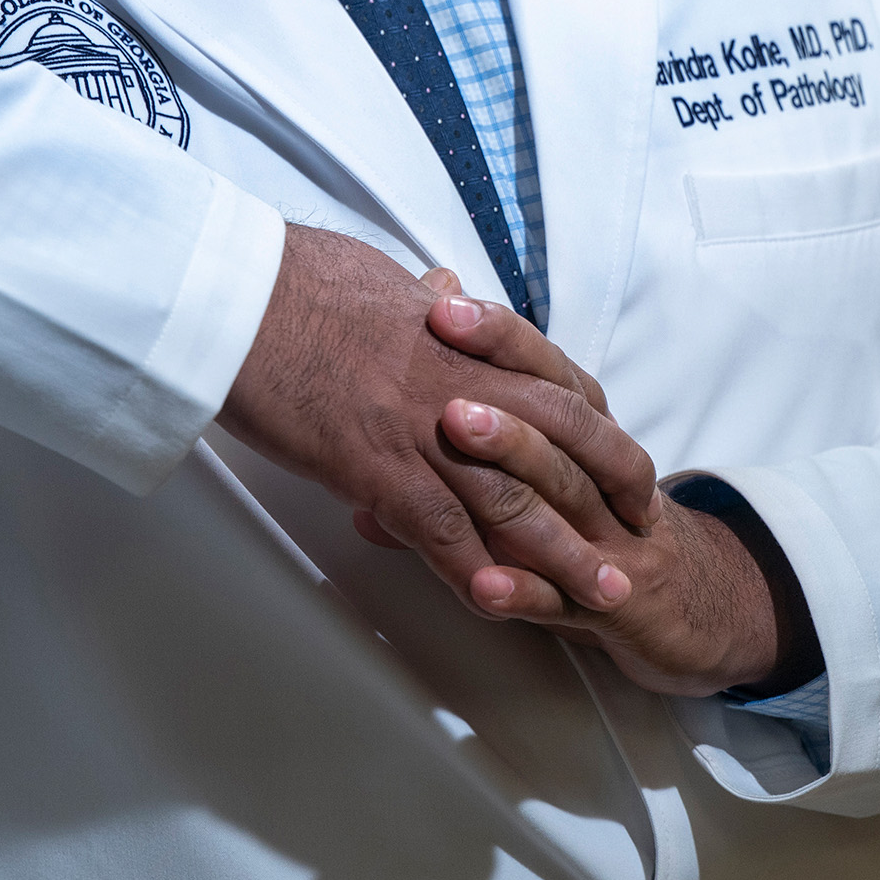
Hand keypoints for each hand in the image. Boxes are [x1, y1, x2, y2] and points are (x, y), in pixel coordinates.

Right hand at [220, 226, 660, 617]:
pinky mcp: (379, 464)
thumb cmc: (294, 279)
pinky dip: (477, 572)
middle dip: (607, 498)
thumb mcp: (376, 275)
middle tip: (638, 540)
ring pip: (516, 499)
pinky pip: (443, 530)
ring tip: (604, 593)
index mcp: (465, 336)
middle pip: (561, 446)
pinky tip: (503, 605)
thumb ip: (420, 295)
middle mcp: (463, 380)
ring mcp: (425, 426)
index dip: (596, 433)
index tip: (617, 465)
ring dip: (563, 555)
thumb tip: (437, 289)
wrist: (241, 292)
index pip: (557, 387)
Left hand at [419, 316, 790, 697]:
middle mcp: (600, 471)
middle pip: (557, 422)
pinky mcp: (613, 605)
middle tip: (447, 381)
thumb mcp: (543, 462)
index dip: (499, 335)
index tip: (443, 304)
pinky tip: (483, 584)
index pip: (545, 366)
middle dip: (501, 396)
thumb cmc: (591, 521)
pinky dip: (522, 590)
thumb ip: (476, 418)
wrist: (685, 603)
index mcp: (583, 428)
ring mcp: (610, 537)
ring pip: (562, 496)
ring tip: (458, 440)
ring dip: (510, 470)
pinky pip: (561, 597)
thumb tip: (403, 359)